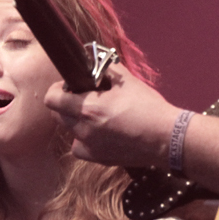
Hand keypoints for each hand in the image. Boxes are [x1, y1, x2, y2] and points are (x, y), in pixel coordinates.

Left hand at [44, 64, 180, 167]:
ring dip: (75, 121)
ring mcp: (90, 146)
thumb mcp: (127, 81)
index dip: (57, 90)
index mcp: (88, 108)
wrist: (167, 138)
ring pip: (69, 130)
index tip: (68, 87)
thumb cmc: (149, 108)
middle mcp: (84, 129)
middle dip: (67, 104)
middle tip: (84, 98)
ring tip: (95, 116)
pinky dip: (83, 140)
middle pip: (58, 115)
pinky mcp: (98, 158)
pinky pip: (79, 147)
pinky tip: (98, 133)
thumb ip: (105, 69)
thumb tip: (92, 60)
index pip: (52, 99)